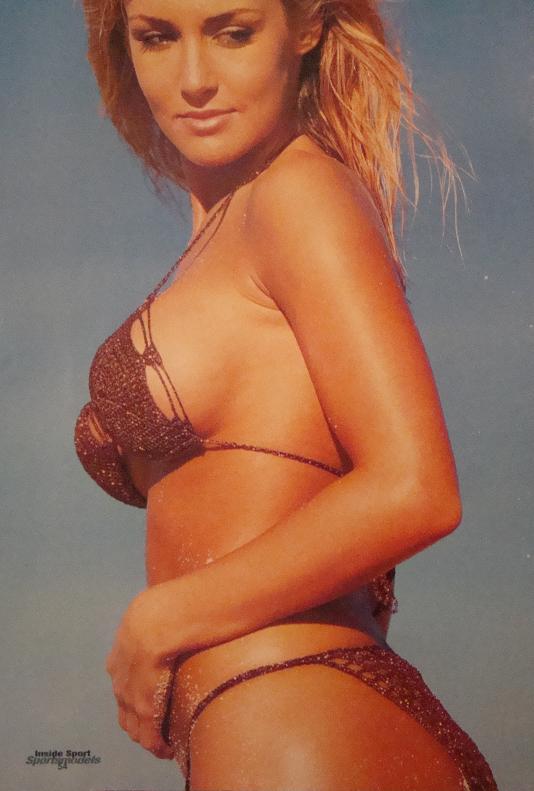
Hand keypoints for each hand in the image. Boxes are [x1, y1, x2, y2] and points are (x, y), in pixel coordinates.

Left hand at [105, 587, 179, 759]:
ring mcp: (129, 684)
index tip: (152, 702)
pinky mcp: (144, 701)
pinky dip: (155, 743)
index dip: (137, 689)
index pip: (125, 672)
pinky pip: (147, 730)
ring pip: (131, 719)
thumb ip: (171, 612)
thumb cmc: (191, 595)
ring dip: (147, 733)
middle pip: (123, 700)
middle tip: (160, 728)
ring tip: (164, 742)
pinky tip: (166, 749)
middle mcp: (120, 663)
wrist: (179, 608)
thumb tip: (193, 607)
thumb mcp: (171, 598)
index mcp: (126, 635)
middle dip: (138, 718)